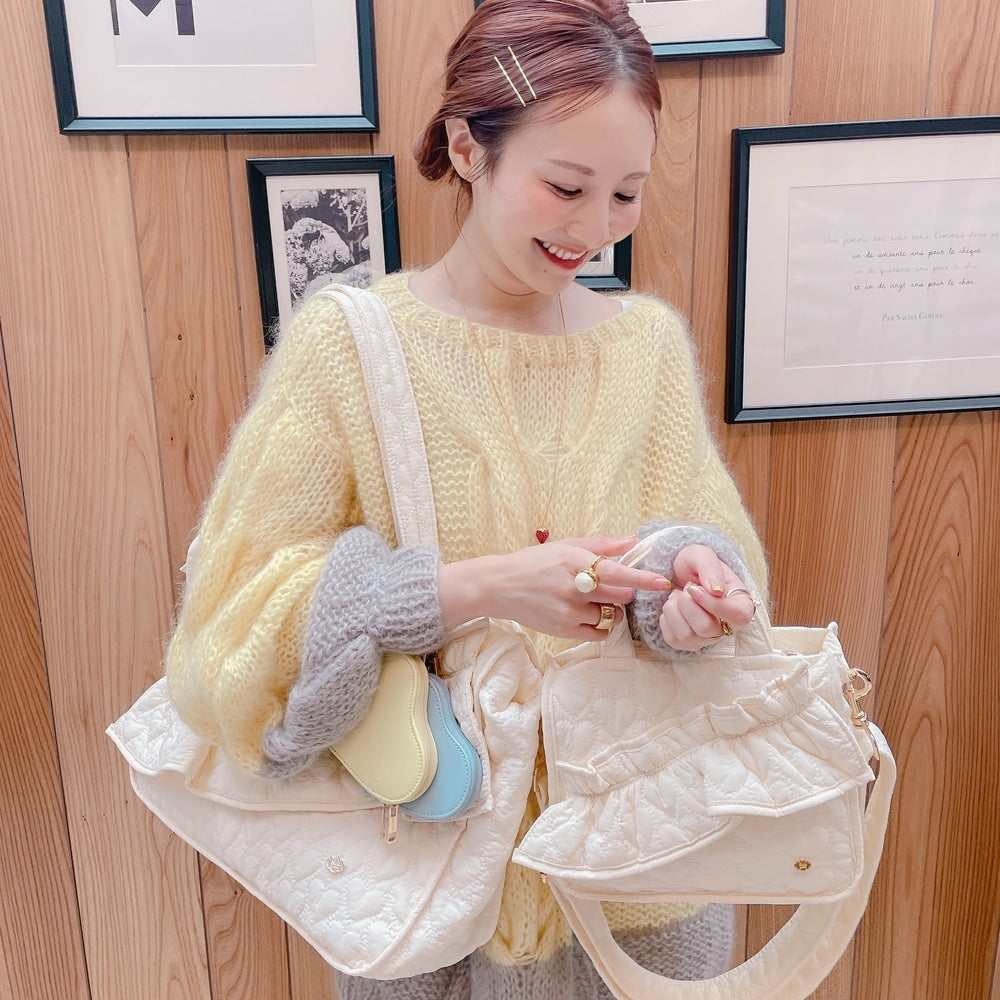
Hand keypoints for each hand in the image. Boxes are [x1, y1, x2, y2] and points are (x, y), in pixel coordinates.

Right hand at [440, 535, 672, 638]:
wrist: (500, 586)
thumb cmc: (534, 562)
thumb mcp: (566, 545)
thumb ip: (602, 545)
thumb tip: (632, 541)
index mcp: (575, 562)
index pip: (618, 573)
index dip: (643, 579)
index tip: (663, 582)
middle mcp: (574, 589)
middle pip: (620, 596)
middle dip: (623, 592)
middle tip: (609, 585)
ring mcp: (570, 612)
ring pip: (611, 615)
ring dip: (610, 608)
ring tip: (590, 599)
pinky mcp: (565, 630)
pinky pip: (599, 632)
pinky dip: (601, 624)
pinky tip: (588, 613)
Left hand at [658, 544, 756, 651]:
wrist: (679, 572)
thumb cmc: (696, 564)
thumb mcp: (702, 555)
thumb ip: (710, 568)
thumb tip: (717, 591)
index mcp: (741, 605)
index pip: (738, 616)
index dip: (712, 603)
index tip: (693, 587)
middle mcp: (728, 627)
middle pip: (706, 628)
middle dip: (687, 603)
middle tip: (687, 588)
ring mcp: (707, 638)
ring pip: (686, 636)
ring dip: (674, 610)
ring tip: (678, 595)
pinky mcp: (688, 643)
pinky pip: (672, 639)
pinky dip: (666, 619)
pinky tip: (674, 607)